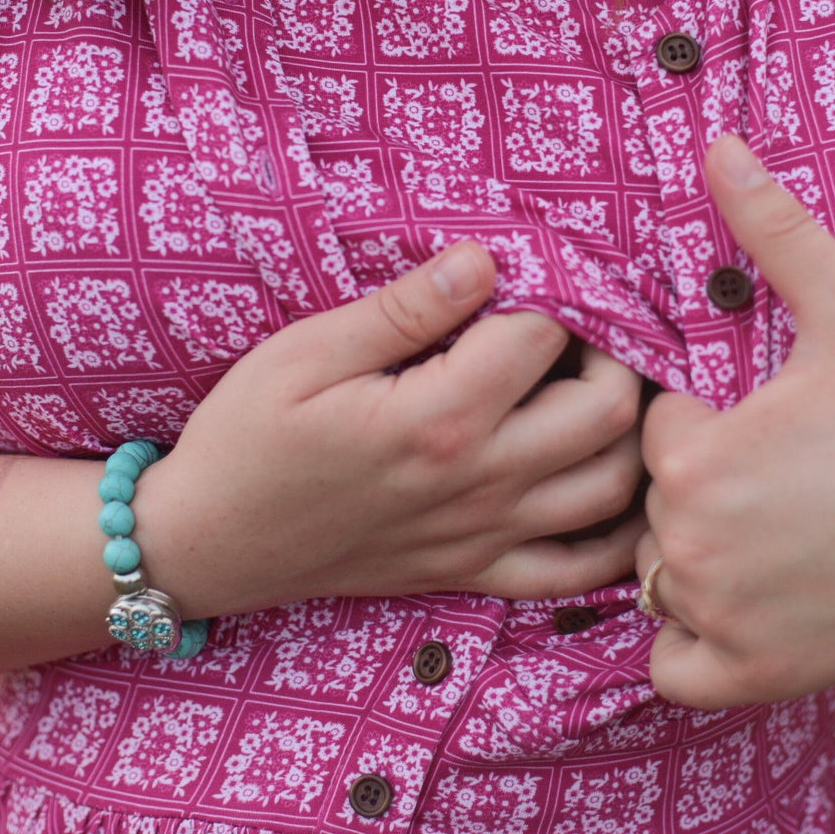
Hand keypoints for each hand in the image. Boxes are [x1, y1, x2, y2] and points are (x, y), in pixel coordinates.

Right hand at [134, 241, 646, 617]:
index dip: (550, 290)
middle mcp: (478, 483)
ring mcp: (484, 537)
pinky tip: (601, 480)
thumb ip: (404, 309)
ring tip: (588, 386)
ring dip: (625, 432)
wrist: (209, 544)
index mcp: (437, 420)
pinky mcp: (475, 573)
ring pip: (614, 488)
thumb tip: (484, 260)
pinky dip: (615, 532)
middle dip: (610, 352)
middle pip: (609, 411)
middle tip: (570, 326)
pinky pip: (580, 569)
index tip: (528, 272)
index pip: (545, 336)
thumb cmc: (246, 438)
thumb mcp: (305, 354)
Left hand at [636, 136, 834, 708]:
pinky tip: (747, 605)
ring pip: (660, 580)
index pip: (656, 432)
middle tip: (785, 481)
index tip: (771, 421)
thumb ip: (774, 229)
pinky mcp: (755, 676)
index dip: (707, 421)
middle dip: (701, 490)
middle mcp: (690, 544)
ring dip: (697, 562)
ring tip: (778, 534)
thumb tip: (717, 142)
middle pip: (654, 507)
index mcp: (694, 458)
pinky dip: (694, 647)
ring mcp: (722, 618)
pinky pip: (672, 669)